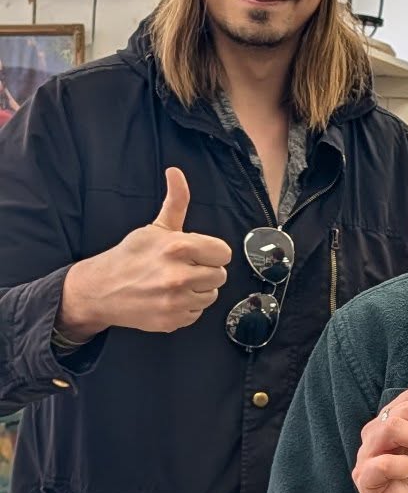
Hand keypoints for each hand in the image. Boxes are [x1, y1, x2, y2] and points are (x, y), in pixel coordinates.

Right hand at [57, 168, 232, 340]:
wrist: (98, 290)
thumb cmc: (130, 256)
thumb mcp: (154, 228)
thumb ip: (175, 202)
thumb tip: (176, 172)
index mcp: (178, 247)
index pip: (223, 253)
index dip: (211, 253)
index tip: (197, 254)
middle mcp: (179, 274)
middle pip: (220, 275)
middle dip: (204, 271)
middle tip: (183, 269)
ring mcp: (176, 300)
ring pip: (211, 295)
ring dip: (197, 290)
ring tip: (174, 283)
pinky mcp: (173, 320)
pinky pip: (197, 313)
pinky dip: (186, 308)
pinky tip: (168, 298)